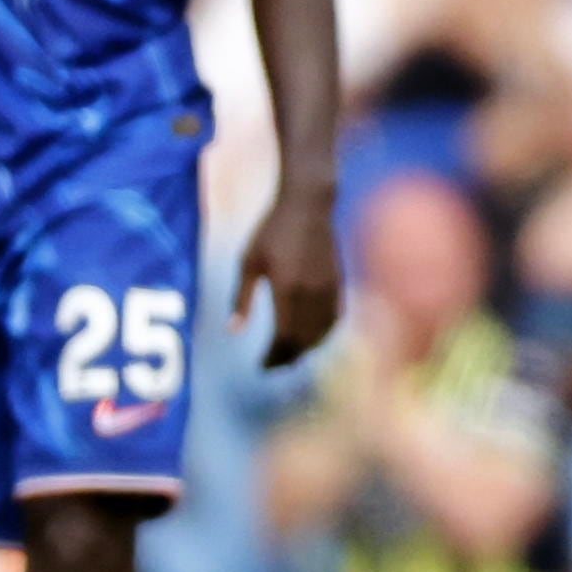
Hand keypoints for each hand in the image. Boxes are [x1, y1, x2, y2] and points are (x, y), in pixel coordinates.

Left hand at [237, 182, 343, 368]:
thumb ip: (241, 298)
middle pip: (303, 340)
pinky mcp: (338, 282)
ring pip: (322, 331)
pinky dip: (325, 332)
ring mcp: (328, 289)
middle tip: (273, 366)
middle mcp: (311, 295)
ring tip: (291, 354)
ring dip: (307, 347)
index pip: (283, 337)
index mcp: (286, 291)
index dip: (272, 357)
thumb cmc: (271, 231)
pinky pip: (336, 317)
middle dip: (288, 357)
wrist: (308, 205)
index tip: (261, 367)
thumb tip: (233, 331)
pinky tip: (315, 335)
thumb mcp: (248, 263)